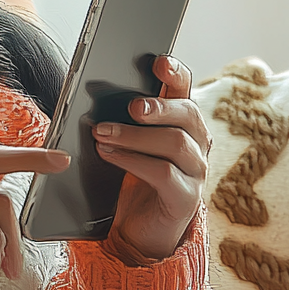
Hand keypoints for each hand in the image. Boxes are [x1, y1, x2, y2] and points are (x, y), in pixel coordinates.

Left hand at [92, 55, 210, 261]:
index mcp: (182, 123)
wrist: (141, 228)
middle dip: (159, 107)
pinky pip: (165, 174)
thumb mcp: (124, 143)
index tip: (159, 62)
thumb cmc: (130, 177)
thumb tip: (91, 94)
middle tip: (131, 106)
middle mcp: (197, 144)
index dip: (176, 73)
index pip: (185, 90)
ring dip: (136, 136)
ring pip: (176, 144)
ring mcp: (195, 172)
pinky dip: (134, 161)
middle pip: (188, 114)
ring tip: (102, 133)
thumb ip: (119, 119)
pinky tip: (109, 155)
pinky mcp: (185, 198)